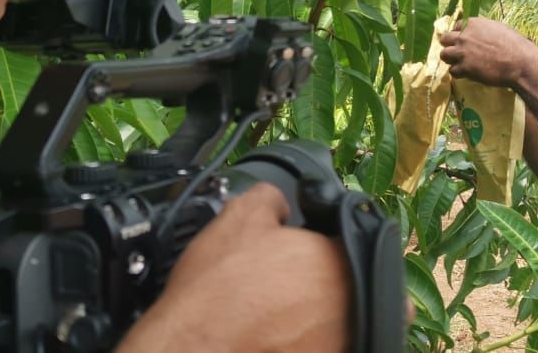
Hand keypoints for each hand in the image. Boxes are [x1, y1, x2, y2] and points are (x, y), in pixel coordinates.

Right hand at [118, 183, 350, 352]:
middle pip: (331, 281)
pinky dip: (291, 338)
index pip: (336, 241)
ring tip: (262, 309)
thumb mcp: (239, 217)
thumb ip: (271, 198)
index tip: (285, 252)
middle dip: (304, 277)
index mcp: (333, 261)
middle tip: (269, 281)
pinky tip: (264, 332)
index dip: (307, 242)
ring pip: (321, 316)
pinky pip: (308, 341)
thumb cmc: (215, 293)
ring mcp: (333, 339)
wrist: (193, 346)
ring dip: (299, 310)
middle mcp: (343, 304)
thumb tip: (277, 201)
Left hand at [438, 18, 537, 86]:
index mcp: (473, 23)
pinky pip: (452, 71)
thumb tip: (479, 33)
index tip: (465, 40)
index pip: (456, 26)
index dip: (459, 34)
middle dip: (450, 45)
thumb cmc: (515, 44)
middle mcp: (464, 36)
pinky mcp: (464, 68)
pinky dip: (459, 73)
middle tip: (458, 52)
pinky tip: (467, 73)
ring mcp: (462, 53)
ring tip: (461, 63)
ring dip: (451, 59)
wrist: (520, 62)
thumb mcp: (498, 28)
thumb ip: (483, 29)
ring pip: (444, 55)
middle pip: (444, 39)